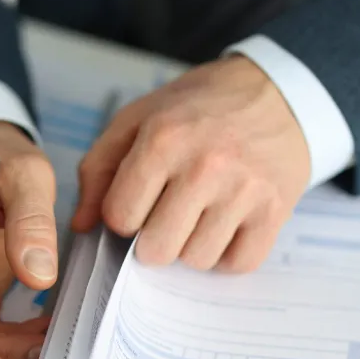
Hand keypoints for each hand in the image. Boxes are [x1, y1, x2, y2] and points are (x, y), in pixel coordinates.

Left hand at [71, 55, 309, 271]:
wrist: (278, 95)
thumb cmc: (200, 108)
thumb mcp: (139, 118)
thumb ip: (99, 168)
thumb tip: (81, 225)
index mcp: (164, 139)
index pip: (121, 217)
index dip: (123, 216)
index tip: (139, 202)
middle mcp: (206, 167)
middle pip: (157, 249)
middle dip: (154, 239)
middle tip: (167, 216)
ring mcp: (245, 191)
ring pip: (197, 260)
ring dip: (192, 247)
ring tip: (200, 216)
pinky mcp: (275, 211)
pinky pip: (239, 264)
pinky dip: (228, 254)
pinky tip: (226, 227)